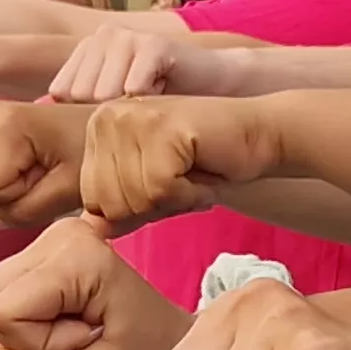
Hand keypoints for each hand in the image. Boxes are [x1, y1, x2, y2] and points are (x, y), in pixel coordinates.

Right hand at [0, 103, 106, 228]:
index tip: (50, 181)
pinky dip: (11, 178)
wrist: (111, 128)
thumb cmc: (97, 157)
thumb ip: (26, 212)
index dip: (15, 201)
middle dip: (12, 194)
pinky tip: (38, 164)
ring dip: (12, 188)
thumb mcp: (68, 192)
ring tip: (47, 169)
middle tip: (51, 177)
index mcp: (4, 124)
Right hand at [0, 218, 192, 349]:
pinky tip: (69, 322)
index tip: (85, 342)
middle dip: (24, 337)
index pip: (1, 313)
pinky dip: (26, 325)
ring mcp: (50, 239)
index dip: (36, 345)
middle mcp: (60, 233)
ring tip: (77, 333)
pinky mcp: (42, 253)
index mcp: (78, 253)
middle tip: (80, 340)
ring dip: (25, 332)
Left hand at [46, 23, 210, 104]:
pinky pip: (134, 87)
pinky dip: (149, 100)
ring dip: (132, 107)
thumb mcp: (114, 98)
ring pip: (106, 94)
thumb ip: (79, 101)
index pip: (62, 91)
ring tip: (152, 94)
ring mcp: (129, 37)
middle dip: (110, 110)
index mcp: (88, 47)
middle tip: (138, 101)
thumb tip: (37, 110)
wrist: (214, 81)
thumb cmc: (163, 94)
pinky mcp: (154, 45)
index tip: (117, 107)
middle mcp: (104, 36)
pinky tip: (164, 89)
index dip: (88, 111)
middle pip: (82, 95)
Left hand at [78, 97, 276, 229]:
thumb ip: (122, 210)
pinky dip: (190, 197)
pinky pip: (161, 189)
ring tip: (194, 182)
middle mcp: (107, 116)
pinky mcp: (162, 128)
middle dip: (153, 209)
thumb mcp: (155, 190)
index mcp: (99, 128)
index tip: (165, 190)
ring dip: (175, 202)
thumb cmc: (207, 163)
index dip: (134, 210)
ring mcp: (132, 118)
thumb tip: (92, 233)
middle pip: (111, 202)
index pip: (92, 199)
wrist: (258, 134)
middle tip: (183, 188)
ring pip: (135, 197)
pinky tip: (204, 181)